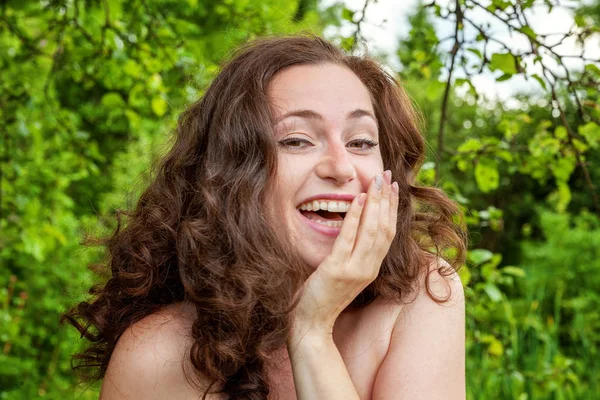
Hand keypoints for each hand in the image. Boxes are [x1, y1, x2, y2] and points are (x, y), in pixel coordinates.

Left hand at [289, 170, 398, 340]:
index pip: (388, 233)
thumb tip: (352, 225)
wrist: (310, 323)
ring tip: (376, 181)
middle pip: (384, 228)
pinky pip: (349, 238)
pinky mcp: (337, 270)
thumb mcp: (343, 272)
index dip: (392, 208)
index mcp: (371, 268)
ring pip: (372, 230)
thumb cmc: (321, 296)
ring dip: (376, 203)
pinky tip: (358, 199)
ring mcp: (354, 270)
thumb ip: (351, 253)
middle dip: (387, 199)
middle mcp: (368, 268)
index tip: (393, 187)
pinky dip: (356, 217)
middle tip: (387, 175)